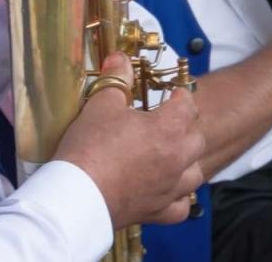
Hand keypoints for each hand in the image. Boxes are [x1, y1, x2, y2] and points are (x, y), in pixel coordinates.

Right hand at [54, 54, 205, 227]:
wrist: (75, 197)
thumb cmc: (90, 148)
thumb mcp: (101, 105)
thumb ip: (116, 80)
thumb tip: (119, 59)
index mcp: (169, 129)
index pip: (187, 104)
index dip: (180, 95)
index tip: (172, 93)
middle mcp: (177, 159)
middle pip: (196, 137)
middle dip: (186, 126)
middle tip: (168, 120)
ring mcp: (169, 188)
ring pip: (195, 172)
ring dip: (188, 161)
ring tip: (172, 153)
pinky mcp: (157, 212)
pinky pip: (181, 207)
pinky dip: (179, 198)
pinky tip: (168, 191)